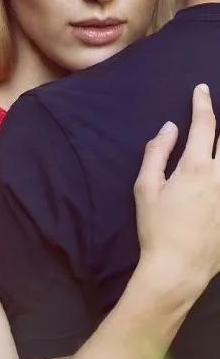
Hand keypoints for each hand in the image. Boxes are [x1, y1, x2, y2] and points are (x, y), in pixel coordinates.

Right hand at [134, 84, 219, 300]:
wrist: (178, 269)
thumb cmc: (157, 228)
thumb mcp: (146, 188)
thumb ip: (157, 153)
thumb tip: (169, 128)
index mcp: (196, 167)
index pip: (205, 124)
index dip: (203, 103)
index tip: (201, 90)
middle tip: (215, 113)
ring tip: (219, 144)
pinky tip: (217, 177)